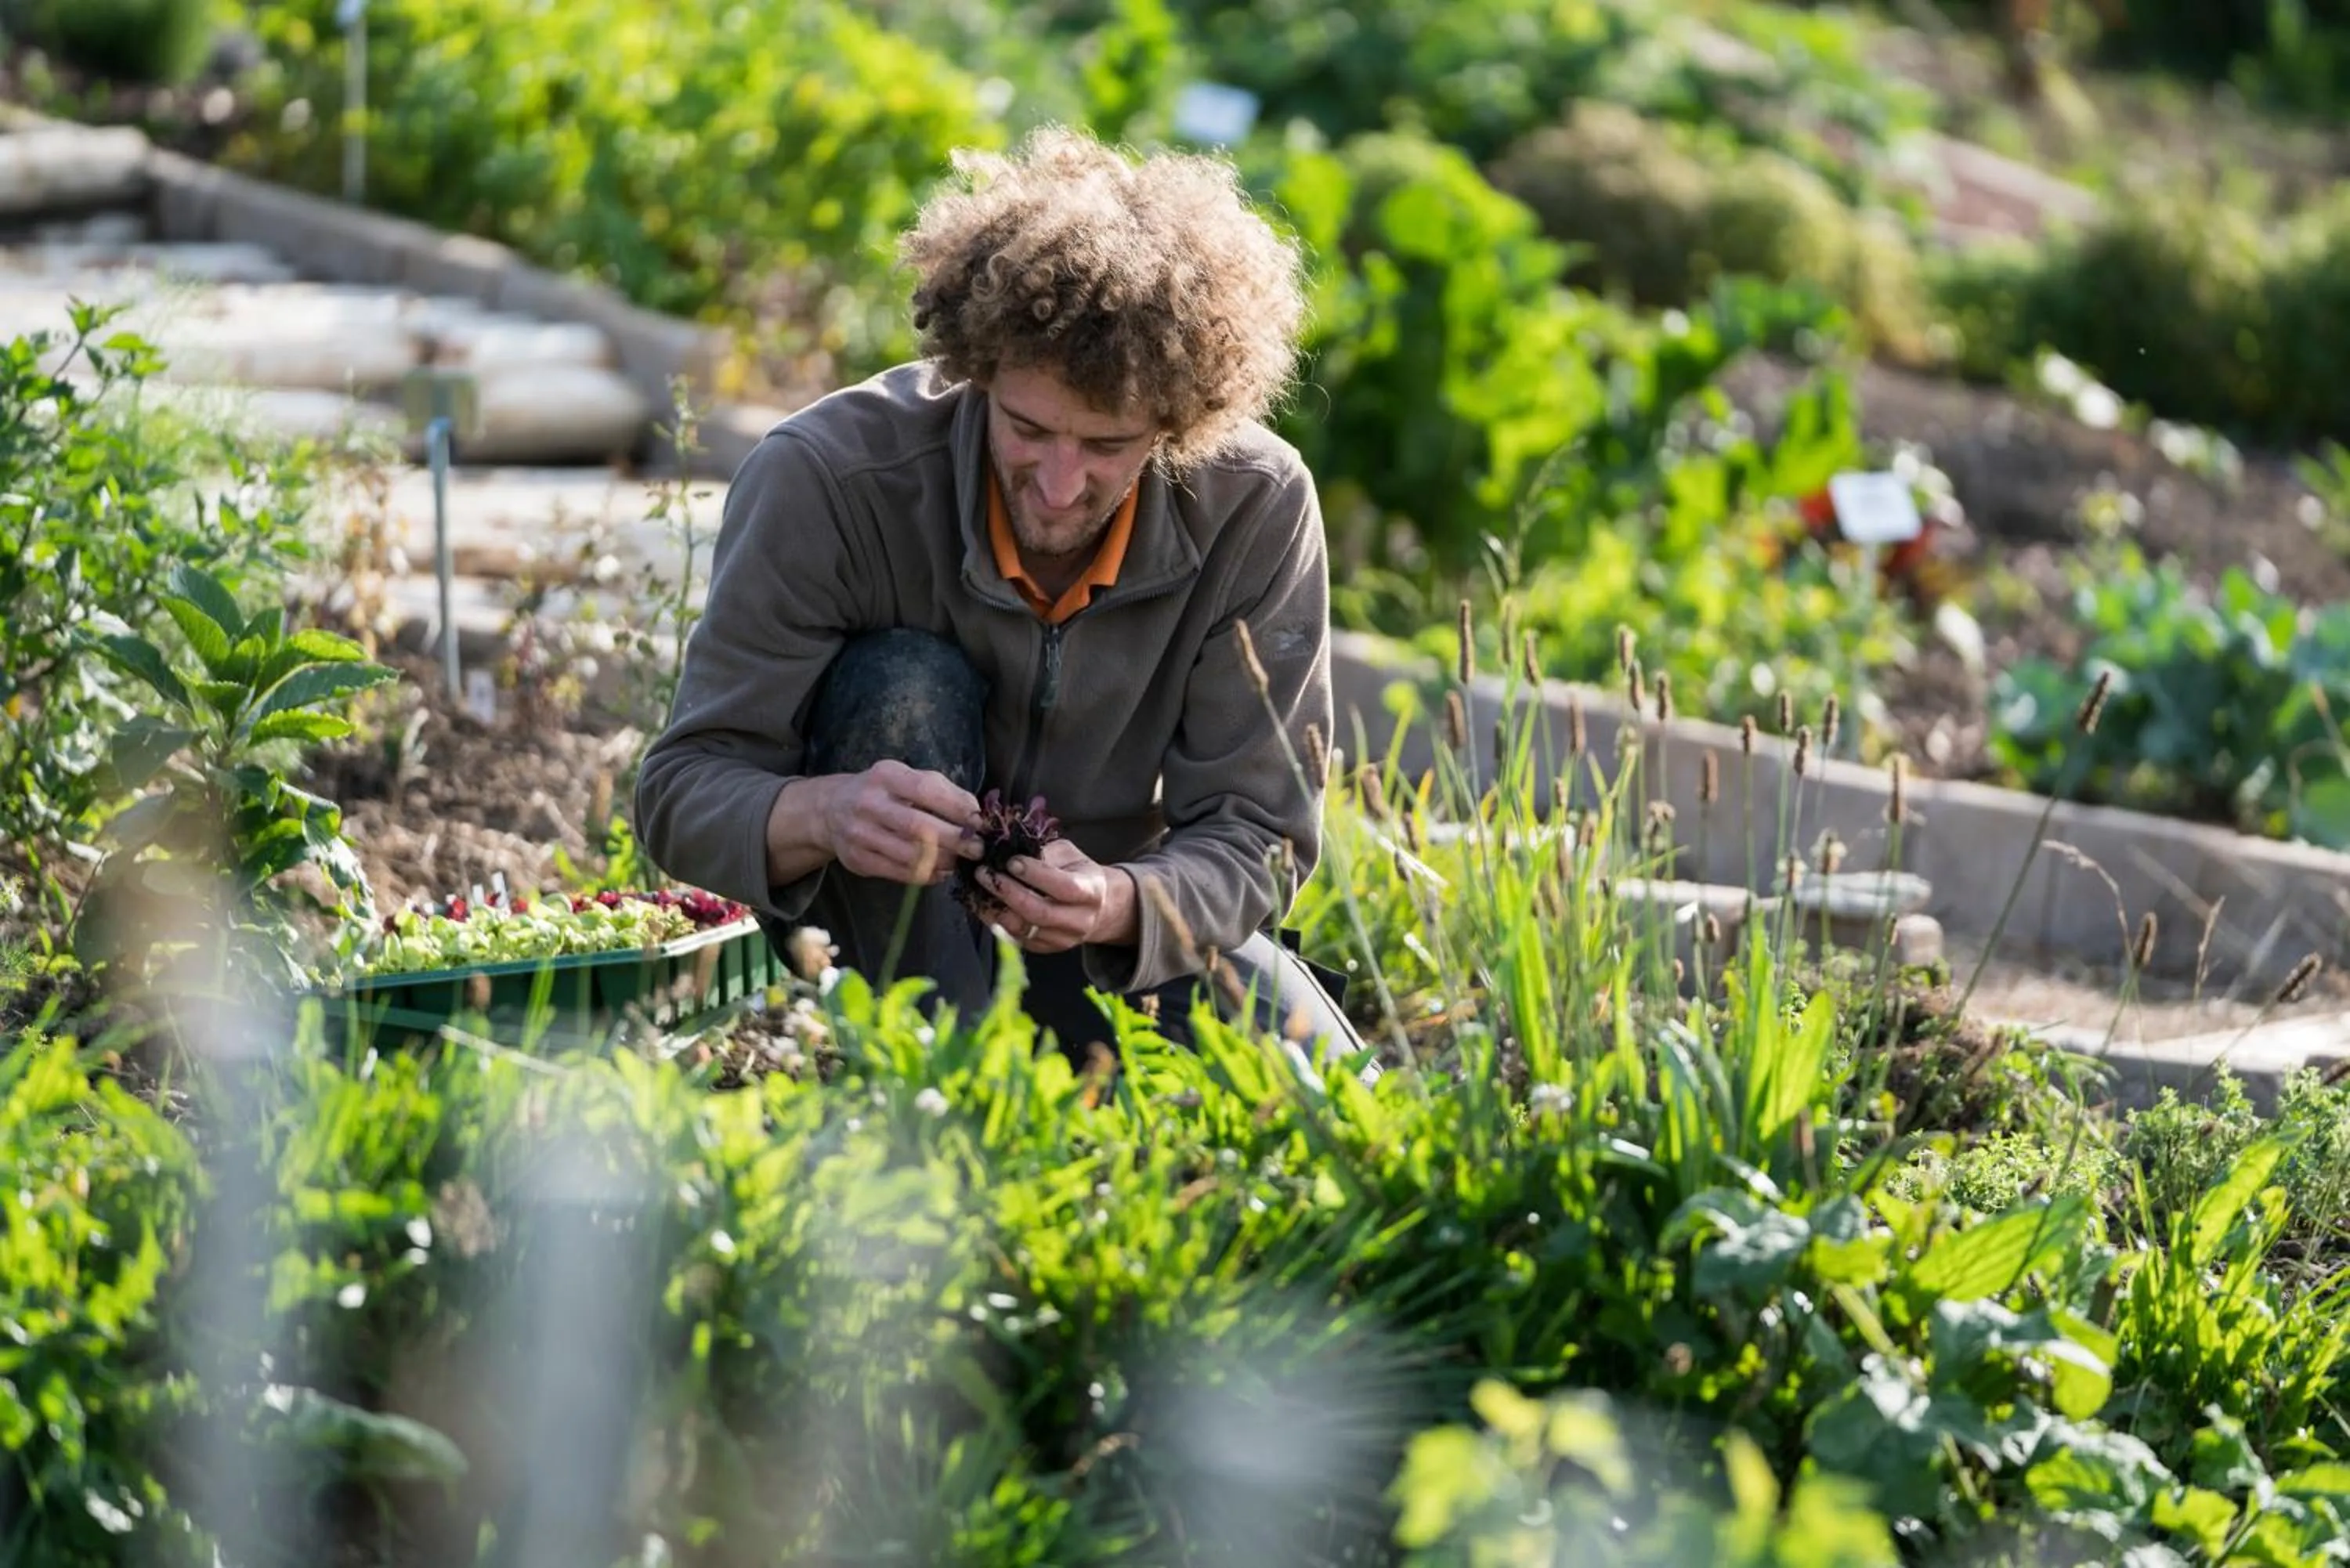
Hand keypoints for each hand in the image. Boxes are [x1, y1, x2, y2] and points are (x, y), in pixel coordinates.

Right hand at [818, 761, 981, 886]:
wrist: (830, 810)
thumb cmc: (883, 792)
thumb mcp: (907, 778)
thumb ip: (942, 791)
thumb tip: (976, 815)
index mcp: (886, 775)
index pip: (927, 790)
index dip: (957, 807)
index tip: (980, 822)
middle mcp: (869, 803)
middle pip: (919, 827)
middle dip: (955, 841)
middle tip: (978, 849)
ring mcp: (860, 834)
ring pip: (911, 856)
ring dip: (943, 861)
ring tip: (960, 861)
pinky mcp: (857, 860)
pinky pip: (900, 873)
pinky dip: (927, 875)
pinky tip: (940, 871)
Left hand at [973, 838, 1137, 951]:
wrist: (1095, 908)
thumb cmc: (1078, 874)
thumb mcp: (1069, 855)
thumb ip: (1045, 853)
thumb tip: (1009, 848)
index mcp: (1091, 891)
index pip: (1063, 886)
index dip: (1035, 874)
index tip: (1011, 860)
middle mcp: (1079, 920)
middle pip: (1039, 912)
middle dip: (1008, 892)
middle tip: (985, 873)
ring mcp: (1062, 939)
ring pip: (1023, 928)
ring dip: (996, 908)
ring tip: (979, 888)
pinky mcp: (1044, 948)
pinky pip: (1015, 938)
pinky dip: (995, 920)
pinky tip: (983, 903)